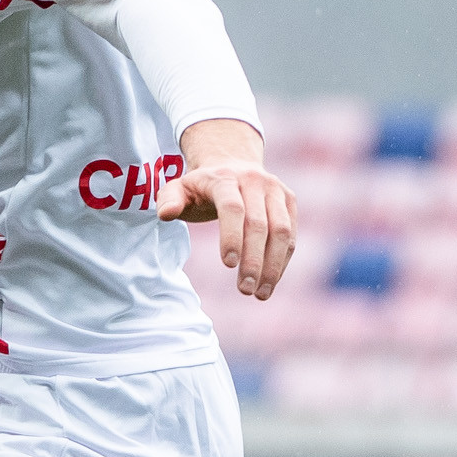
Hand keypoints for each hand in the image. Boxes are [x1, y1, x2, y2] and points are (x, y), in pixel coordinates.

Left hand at [169, 155, 295, 299]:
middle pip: (259, 224)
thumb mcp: (177, 189)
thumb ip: (168, 200)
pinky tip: (270, 282)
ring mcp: (275, 190)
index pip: (233, 208)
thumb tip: (166, 214)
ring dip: (273, 265)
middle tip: (244, 290)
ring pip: (282, 231)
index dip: (232, 236)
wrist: (232, 162)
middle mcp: (255, 181)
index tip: (228, 265)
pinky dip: (282, 260)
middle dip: (253, 260)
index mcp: (225, 178)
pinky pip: (290, 234)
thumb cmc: (200, 187)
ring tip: (261, 294)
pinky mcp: (289, 201)